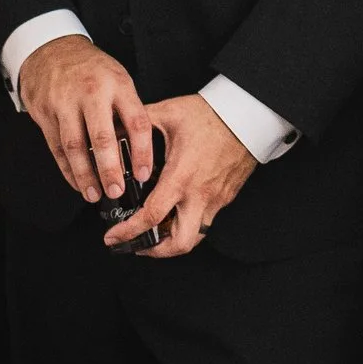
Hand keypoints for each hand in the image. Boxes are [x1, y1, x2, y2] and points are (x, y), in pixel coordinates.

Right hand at [17, 35, 153, 204]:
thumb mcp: (118, 78)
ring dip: (85, 175)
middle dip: (110, 169)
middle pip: (102, 138)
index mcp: (118, 85)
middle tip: (116, 190)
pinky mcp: (45, 113)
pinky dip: (67, 169)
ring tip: (95, 194)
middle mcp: (92, 94)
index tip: (144, 173)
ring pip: (75, 146)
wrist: (51, 49)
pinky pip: (56, 147)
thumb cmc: (91, 68)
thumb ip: (127, 110)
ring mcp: (65, 103)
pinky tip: (77, 181)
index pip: (136, 122)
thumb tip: (139, 150)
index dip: (142, 152)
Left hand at [103, 94, 258, 258]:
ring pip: (196, 236)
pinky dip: (188, 223)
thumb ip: (139, 122)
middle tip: (137, 245)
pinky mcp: (226, 196)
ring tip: (155, 233)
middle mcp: (200, 195)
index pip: (151, 217)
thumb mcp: (169, 113)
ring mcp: (216, 198)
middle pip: (180, 243)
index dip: (128, 232)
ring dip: (174, 241)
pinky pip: (206, 220)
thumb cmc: (212, 114)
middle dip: (155, 251)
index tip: (112, 237)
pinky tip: (177, 211)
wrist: (250, 115)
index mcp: (181, 177)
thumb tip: (114, 127)